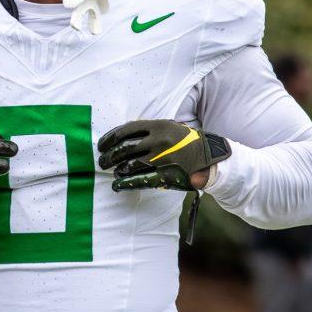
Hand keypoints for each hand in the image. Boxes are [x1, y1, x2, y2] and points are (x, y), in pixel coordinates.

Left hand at [97, 119, 230, 191]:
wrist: (211, 158)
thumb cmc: (187, 142)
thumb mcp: (171, 127)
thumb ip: (150, 129)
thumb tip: (125, 132)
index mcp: (159, 126)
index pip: (126, 130)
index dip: (110, 138)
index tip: (101, 144)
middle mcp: (159, 140)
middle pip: (125, 148)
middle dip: (109, 155)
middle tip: (102, 161)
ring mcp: (162, 159)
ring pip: (130, 164)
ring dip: (118, 169)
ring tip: (113, 171)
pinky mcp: (166, 175)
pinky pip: (141, 180)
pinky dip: (126, 183)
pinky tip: (117, 185)